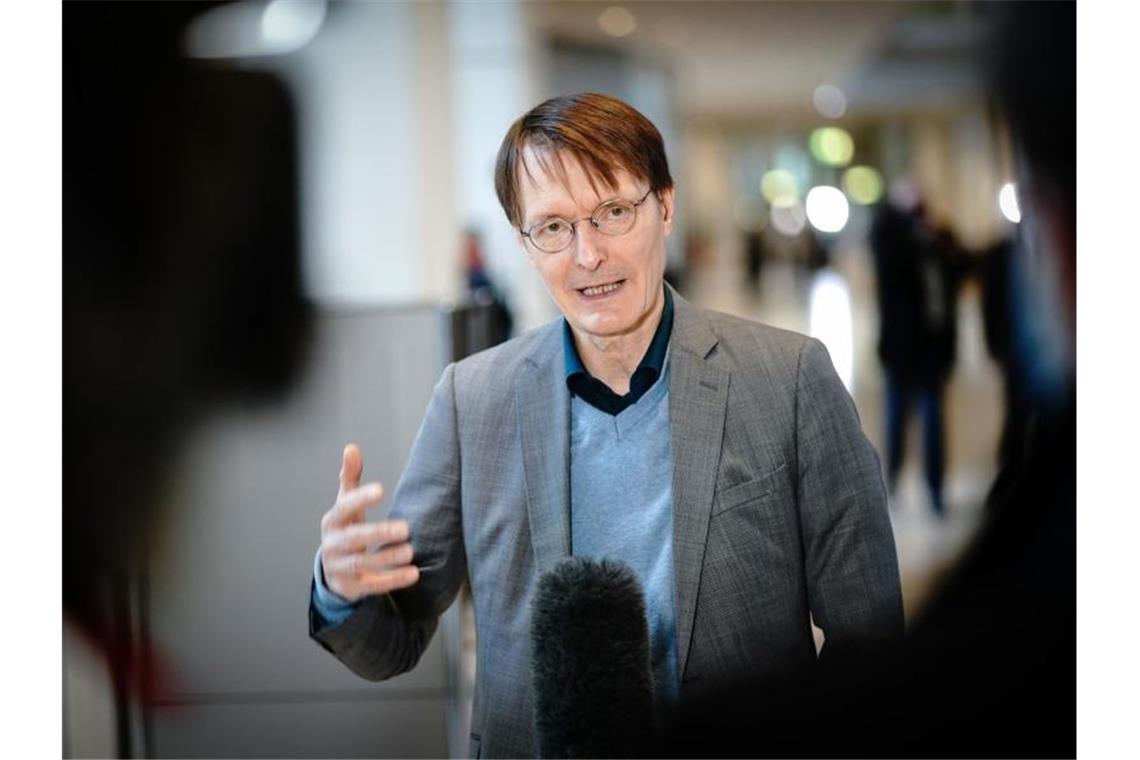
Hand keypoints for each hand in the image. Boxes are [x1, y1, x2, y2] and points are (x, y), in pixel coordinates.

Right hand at [319, 444, 420, 602]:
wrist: (333, 571)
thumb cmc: (345, 529)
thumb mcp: (345, 504)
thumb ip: (350, 478)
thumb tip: (351, 448)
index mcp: (332, 521)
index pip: (344, 508)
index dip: (360, 499)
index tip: (381, 490)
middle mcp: (333, 544)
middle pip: (354, 538)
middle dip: (378, 533)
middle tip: (406, 528)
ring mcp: (340, 568)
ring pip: (362, 564)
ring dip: (387, 559)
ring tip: (410, 552)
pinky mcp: (351, 587)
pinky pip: (372, 585)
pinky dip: (392, 581)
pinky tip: (413, 574)